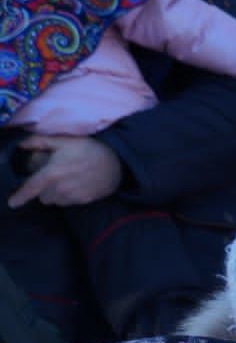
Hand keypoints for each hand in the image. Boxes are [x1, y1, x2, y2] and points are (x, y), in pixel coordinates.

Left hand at [8, 135, 122, 207]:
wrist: (116, 162)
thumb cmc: (88, 148)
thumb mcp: (63, 140)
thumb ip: (39, 142)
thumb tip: (20, 145)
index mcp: (52, 172)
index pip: (31, 187)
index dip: (20, 196)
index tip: (12, 203)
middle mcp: (61, 188)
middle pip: (42, 197)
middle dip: (43, 189)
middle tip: (52, 178)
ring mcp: (73, 196)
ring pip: (54, 201)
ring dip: (55, 194)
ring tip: (64, 182)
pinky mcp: (84, 201)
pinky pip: (68, 203)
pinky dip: (67, 197)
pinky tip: (75, 185)